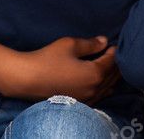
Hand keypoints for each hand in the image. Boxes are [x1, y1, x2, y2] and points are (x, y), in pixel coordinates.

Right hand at [6, 36, 120, 103]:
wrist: (28, 79)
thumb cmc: (48, 59)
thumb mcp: (70, 45)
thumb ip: (90, 44)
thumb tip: (104, 41)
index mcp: (95, 73)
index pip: (111, 61)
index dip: (113, 51)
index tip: (113, 44)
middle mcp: (94, 88)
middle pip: (112, 76)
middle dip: (115, 64)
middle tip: (114, 54)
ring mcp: (87, 98)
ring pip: (107, 88)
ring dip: (111, 77)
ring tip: (110, 67)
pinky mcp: (79, 103)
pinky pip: (99, 96)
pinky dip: (104, 88)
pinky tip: (103, 85)